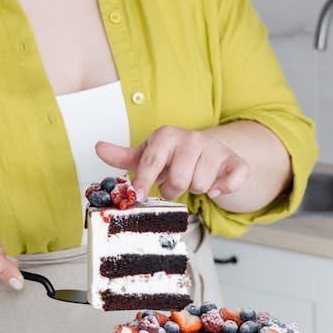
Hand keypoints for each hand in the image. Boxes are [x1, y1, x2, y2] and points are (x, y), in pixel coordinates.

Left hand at [95, 126, 249, 202]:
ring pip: (202, 184)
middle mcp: (191, 138)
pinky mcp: (234, 160)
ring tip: (192, 179)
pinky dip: (223, 189)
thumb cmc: (171, 156)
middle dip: (174, 189)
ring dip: (195, 190)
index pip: (152, 162)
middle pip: (179, 179)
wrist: (206, 150)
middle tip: (174, 183)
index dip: (145, 182)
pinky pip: (232, 181)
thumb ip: (122, 156)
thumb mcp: (145, 155)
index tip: (140, 196)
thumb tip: (98, 148)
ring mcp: (214, 148)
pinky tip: (216, 187)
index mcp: (166, 136)